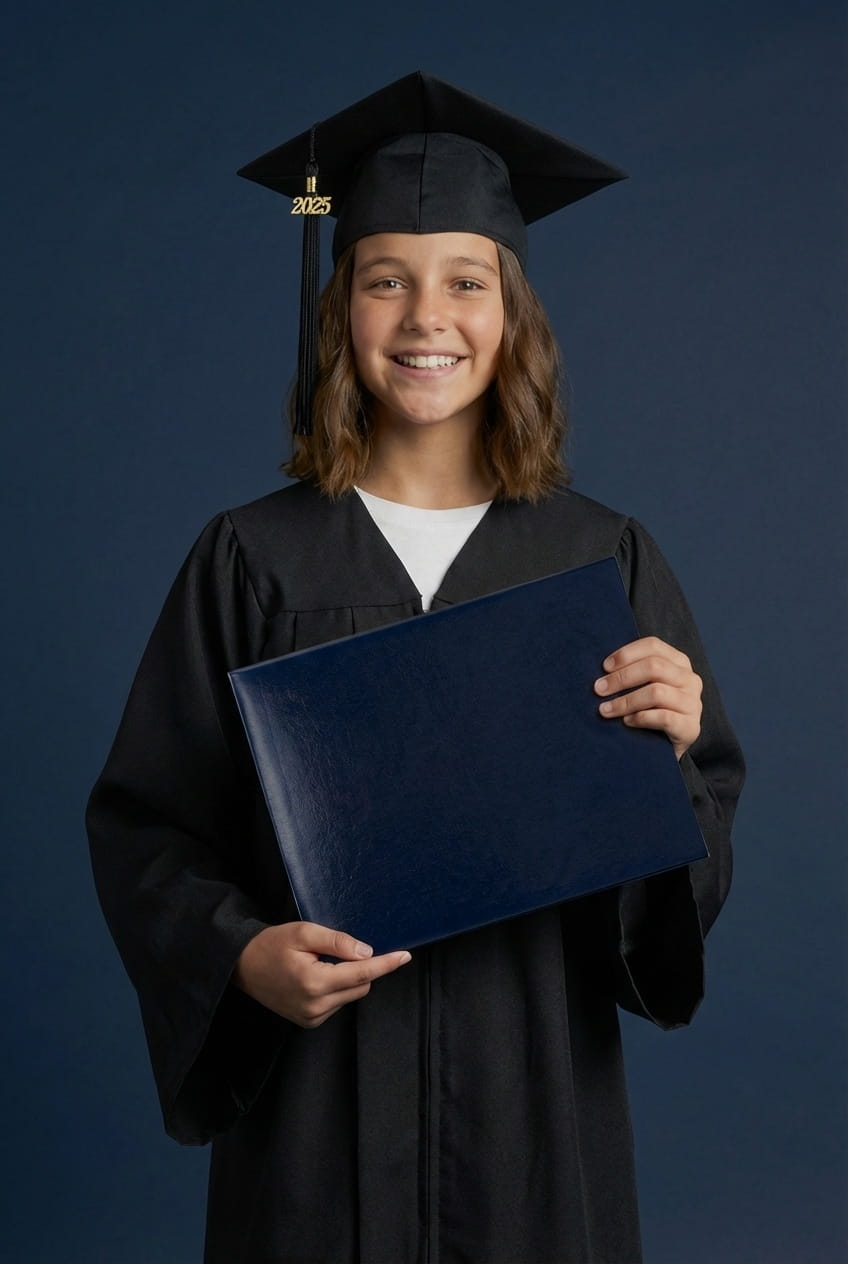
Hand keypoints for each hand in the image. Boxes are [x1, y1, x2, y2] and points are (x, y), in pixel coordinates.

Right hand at [233, 922, 411, 1028]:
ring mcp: (312, 1017)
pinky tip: (316, 976)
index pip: (362, 973)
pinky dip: (337, 988)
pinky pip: (338, 1003)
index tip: (405, 955)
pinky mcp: (309, 1022)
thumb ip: (337, 942)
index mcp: (315, 982)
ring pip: (351, 995)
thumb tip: (367, 952)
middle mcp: (316, 1006)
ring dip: (348, 978)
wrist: (241, 966)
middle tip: (335, 950)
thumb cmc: (271, 944)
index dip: (386, 963)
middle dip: (360, 966)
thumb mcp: (304, 933)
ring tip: (320, 963)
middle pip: (361, 985)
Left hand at [594, 636, 701, 760]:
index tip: (604, 667)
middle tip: (599, 689)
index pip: (653, 646)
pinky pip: (663, 717)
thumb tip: (603, 668)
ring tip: (605, 710)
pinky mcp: (691, 727)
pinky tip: (626, 722)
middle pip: (653, 667)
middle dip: (621, 678)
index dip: (626, 654)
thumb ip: (633, 671)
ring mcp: (693, 704)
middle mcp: (690, 680)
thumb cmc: (650, 711)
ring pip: (656, 692)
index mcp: (679, 663)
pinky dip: (640, 718)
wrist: (666, 747)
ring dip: (625, 701)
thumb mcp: (644, 685)